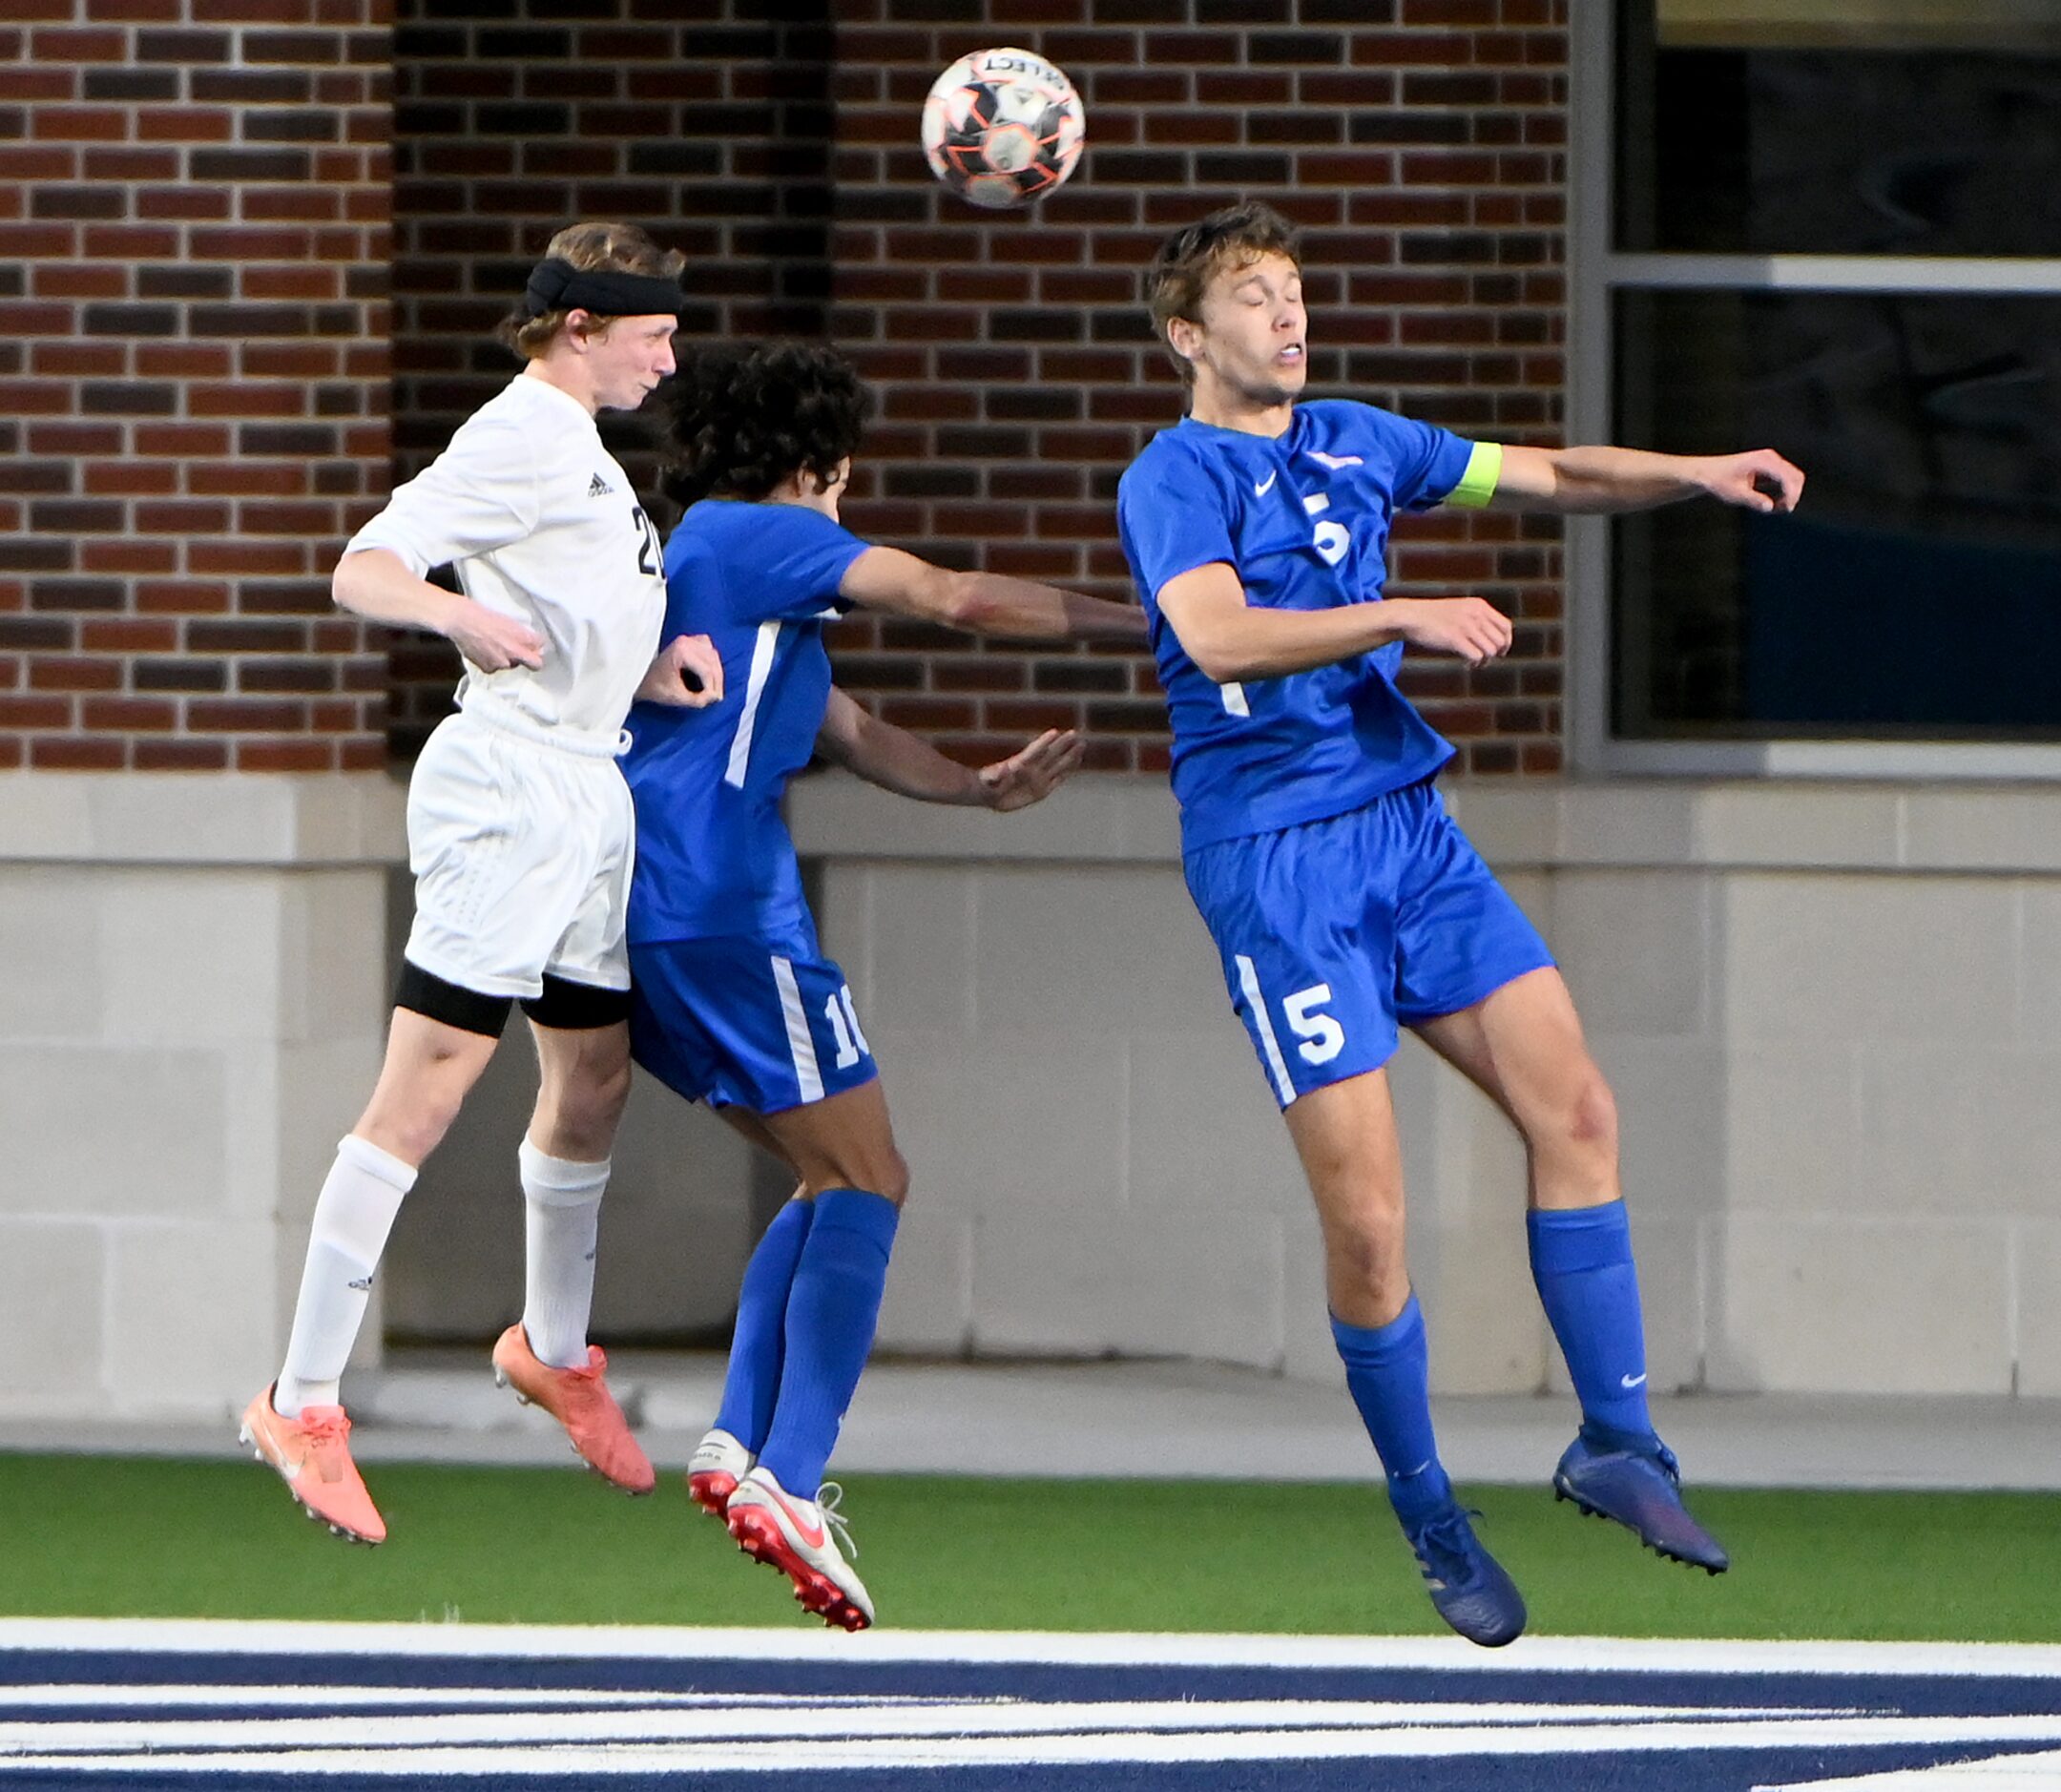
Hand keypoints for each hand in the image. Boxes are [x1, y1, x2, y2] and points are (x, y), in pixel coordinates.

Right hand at [445, 599, 544, 671]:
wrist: (459, 620)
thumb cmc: (483, 615)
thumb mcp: (509, 621)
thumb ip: (524, 636)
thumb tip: (535, 645)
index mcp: (521, 641)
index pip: (538, 657)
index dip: (536, 651)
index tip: (533, 647)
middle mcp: (513, 656)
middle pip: (528, 663)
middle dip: (524, 656)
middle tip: (514, 645)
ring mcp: (500, 664)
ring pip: (510, 664)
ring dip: (505, 657)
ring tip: (493, 643)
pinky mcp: (488, 669)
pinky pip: (495, 667)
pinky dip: (491, 661)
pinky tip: (483, 649)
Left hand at [637, 633, 725, 707]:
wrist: (641, 678)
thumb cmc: (653, 686)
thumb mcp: (675, 697)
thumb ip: (697, 699)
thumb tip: (714, 698)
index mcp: (680, 651)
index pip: (706, 670)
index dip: (712, 687)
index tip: (713, 700)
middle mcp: (685, 641)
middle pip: (712, 661)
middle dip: (716, 681)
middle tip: (717, 697)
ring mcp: (687, 639)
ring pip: (713, 654)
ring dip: (716, 672)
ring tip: (714, 688)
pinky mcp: (688, 641)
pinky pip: (708, 648)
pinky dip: (712, 660)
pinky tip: (710, 672)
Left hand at [977, 728, 1083, 811]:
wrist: (987, 792)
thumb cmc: (986, 784)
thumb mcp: (989, 779)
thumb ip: (998, 775)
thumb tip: (1009, 768)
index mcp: (1019, 764)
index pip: (1034, 751)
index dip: (1043, 742)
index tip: (1054, 733)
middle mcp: (1031, 769)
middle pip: (1050, 754)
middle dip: (1062, 744)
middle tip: (1074, 733)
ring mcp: (1038, 778)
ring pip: (1057, 765)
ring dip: (1069, 756)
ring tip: (1081, 745)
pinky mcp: (1041, 790)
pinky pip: (1058, 779)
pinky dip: (1067, 771)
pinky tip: (1076, 762)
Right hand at [1391, 596, 1511, 666]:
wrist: (1410, 616)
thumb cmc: (1432, 617)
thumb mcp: (1459, 610)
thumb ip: (1476, 619)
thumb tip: (1492, 640)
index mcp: (1479, 605)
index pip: (1506, 626)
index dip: (1506, 642)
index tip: (1500, 652)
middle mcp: (1476, 614)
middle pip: (1500, 641)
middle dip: (1495, 654)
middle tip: (1483, 660)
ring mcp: (1465, 626)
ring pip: (1491, 650)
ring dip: (1485, 661)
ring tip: (1474, 664)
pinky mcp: (1455, 638)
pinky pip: (1476, 656)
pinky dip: (1474, 664)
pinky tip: (1466, 665)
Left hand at [1696, 448, 1804, 513]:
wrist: (1707, 473)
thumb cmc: (1718, 480)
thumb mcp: (1735, 493)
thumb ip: (1753, 500)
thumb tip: (1769, 507)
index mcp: (1763, 461)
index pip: (1787, 476)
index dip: (1791, 494)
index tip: (1786, 508)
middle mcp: (1769, 458)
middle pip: (1795, 475)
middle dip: (1793, 494)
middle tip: (1783, 510)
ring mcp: (1769, 462)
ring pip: (1791, 478)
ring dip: (1789, 494)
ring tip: (1777, 508)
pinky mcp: (1768, 468)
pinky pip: (1783, 479)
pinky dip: (1783, 492)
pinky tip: (1774, 503)